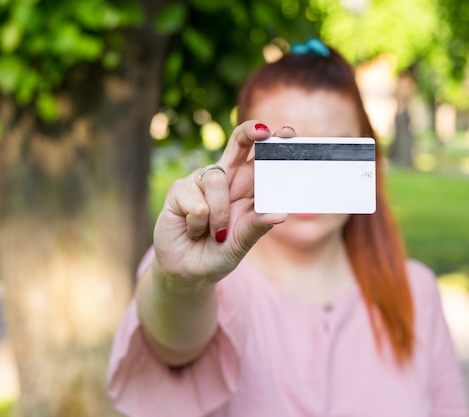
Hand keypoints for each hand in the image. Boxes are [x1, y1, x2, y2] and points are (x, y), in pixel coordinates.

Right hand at [152, 121, 293, 285]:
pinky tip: (193, 231)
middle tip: (262, 132)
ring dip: (219, 214)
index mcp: (248, 186)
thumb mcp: (243, 242)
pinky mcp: (179, 190)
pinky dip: (197, 223)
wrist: (189, 273)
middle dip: (250, 132)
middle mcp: (226, 178)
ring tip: (215, 234)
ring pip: (216, 180)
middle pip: (238, 142)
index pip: (262, 157)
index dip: (274, 142)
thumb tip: (281, 214)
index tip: (289, 134)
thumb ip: (258, 226)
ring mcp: (201, 181)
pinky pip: (196, 201)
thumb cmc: (220, 253)